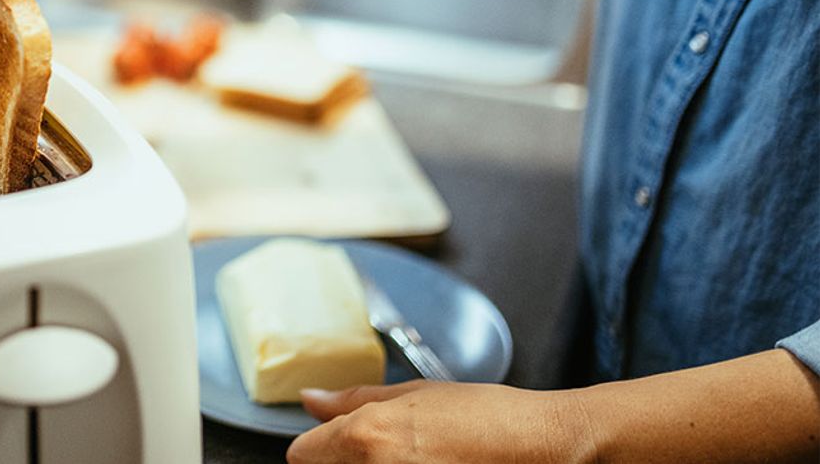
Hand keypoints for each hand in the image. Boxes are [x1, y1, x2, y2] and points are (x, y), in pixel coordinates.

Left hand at [287, 381, 594, 463]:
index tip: (338, 444)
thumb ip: (355, 400)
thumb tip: (311, 400)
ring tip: (418, 463)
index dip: (320, 447)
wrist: (548, 449)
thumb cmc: (492, 419)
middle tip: (392, 454)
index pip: (302, 456)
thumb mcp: (418, 395)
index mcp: (367, 437)